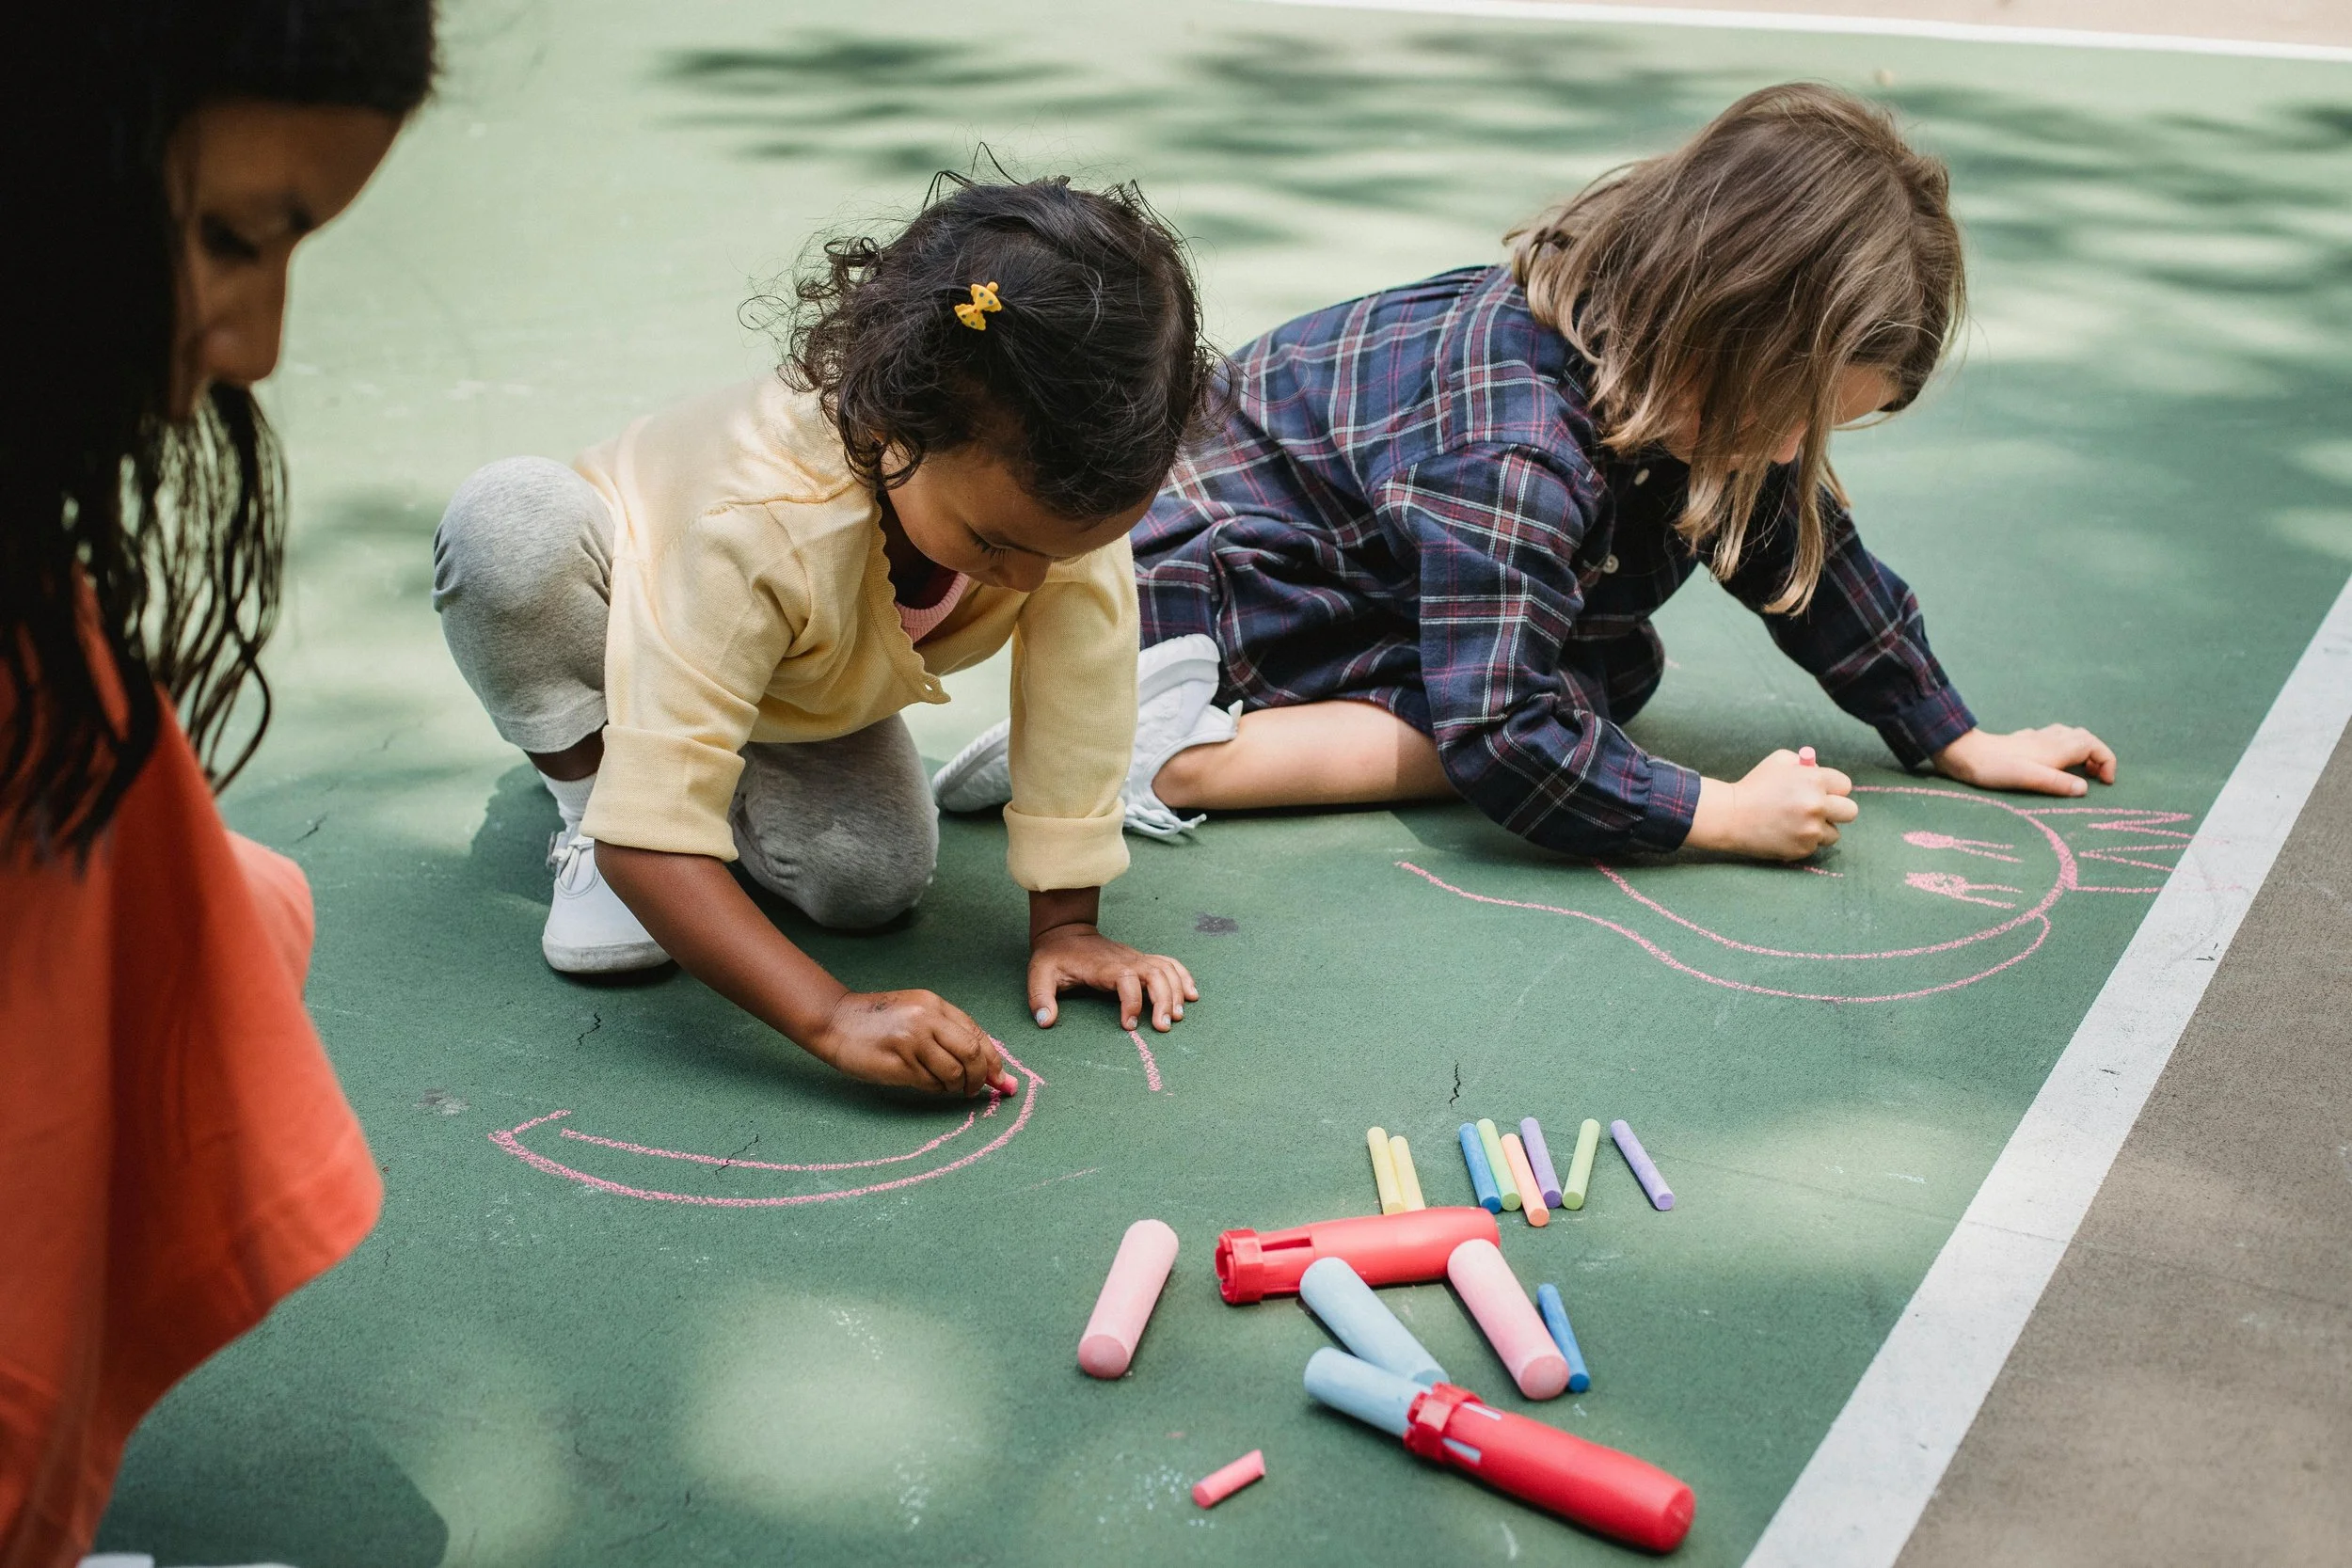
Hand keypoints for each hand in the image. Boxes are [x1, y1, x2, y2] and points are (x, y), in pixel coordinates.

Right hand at [811, 989, 1010, 1096]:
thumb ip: (948, 1034)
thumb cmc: (878, 1022)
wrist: (835, 1022)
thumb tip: (986, 1066)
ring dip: (955, 1087)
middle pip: (972, 1053)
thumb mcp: (916, 1014)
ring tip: (944, 1086)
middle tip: (974, 1090)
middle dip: (980, 1077)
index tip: (1000, 1079)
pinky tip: (924, 1082)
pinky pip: (930, 1083)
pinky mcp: (899, 1063)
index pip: (977, 1033)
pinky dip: (934, 1089)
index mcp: (934, 1005)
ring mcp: (913, 1041)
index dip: (993, 1060)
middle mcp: (927, 1019)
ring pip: (953, 1073)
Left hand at [1028, 922, 1198, 1031]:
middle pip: (1156, 975)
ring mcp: (1136, 958)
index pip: (1126, 980)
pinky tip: (1191, 995)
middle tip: (1164, 1026)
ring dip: (1177, 992)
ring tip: (1177, 1017)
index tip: (1128, 1026)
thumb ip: (1040, 997)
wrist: (1066, 931)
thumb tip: (1046, 1022)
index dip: (1131, 1002)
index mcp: (1103, 966)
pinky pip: (1169, 964)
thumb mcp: (1039, 974)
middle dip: (1165, 1000)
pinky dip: (1184, 977)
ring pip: (1167, 970)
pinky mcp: (1142, 960)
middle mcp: (1125, 960)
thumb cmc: (1055, 956)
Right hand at [1686, 748, 1857, 859]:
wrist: (1730, 816)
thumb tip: (1821, 772)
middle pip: (1850, 811)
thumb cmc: (1754, 785)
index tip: (1823, 792)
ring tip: (1797, 824)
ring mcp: (1810, 829)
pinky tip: (1786, 833)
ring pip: (1834, 833)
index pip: (1845, 786)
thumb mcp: (1779, 761)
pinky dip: (1804, 841)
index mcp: (1814, 780)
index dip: (1833, 789)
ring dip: (1820, 829)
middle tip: (1821, 811)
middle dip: (1838, 810)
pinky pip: (1814, 846)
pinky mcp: (1802, 848)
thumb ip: (1805, 763)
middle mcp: (1816, 805)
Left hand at [1934, 725, 2115, 795]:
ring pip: (2070, 736)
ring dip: (2081, 751)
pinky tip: (2052, 761)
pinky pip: (2052, 738)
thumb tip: (2084, 789)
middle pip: (2086, 739)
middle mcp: (2051, 738)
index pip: (2095, 746)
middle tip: (2097, 778)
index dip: (2107, 762)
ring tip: (2080, 771)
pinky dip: (2062, 748)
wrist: (1965, 754)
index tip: (2105, 783)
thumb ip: (2058, 783)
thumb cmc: (1996, 768)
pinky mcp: (2023, 741)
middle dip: (2098, 756)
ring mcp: (2036, 738)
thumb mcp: (2030, 778)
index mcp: (2057, 747)